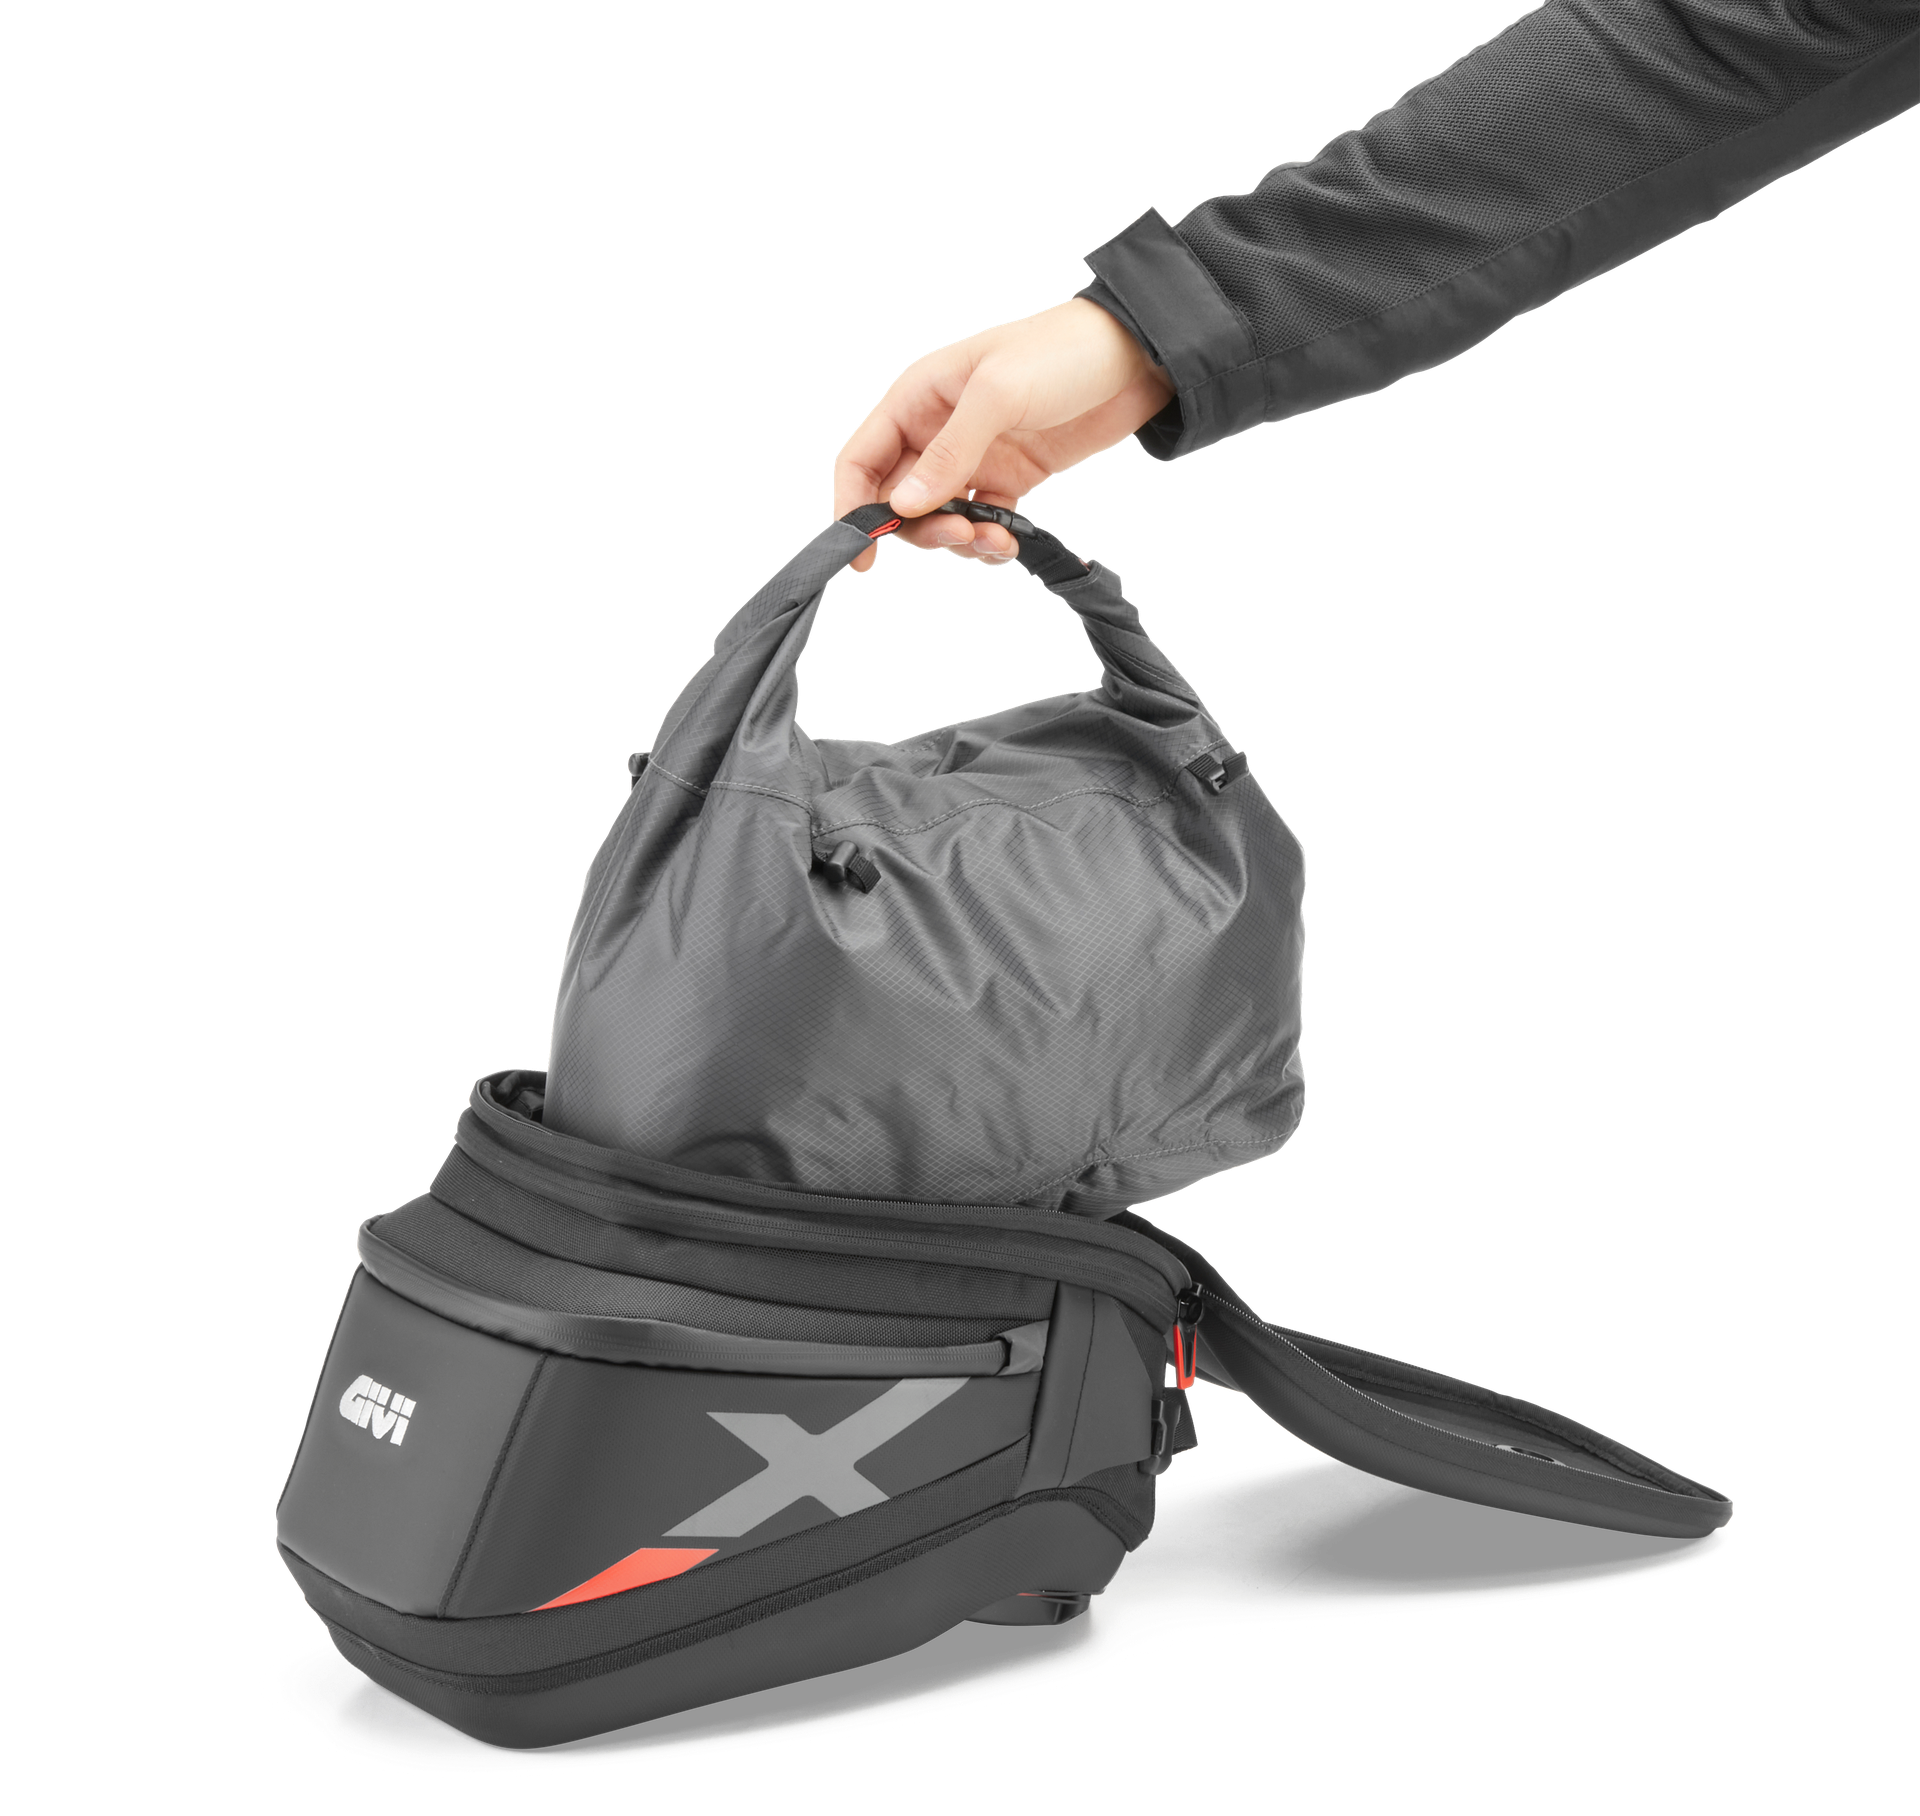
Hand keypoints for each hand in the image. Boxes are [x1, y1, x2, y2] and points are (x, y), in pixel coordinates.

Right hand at [832, 297, 1176, 572]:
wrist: (1135, 357)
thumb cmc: (1061, 352)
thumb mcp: (997, 394)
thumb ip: (949, 453)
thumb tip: (904, 504)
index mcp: (917, 399)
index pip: (861, 460)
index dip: (853, 506)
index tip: (862, 553)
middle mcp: (936, 430)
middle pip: (898, 498)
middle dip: (921, 529)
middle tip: (959, 536)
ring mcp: (973, 457)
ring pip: (940, 518)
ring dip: (959, 540)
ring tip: (993, 541)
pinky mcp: (1009, 479)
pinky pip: (981, 523)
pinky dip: (988, 542)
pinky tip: (1009, 543)